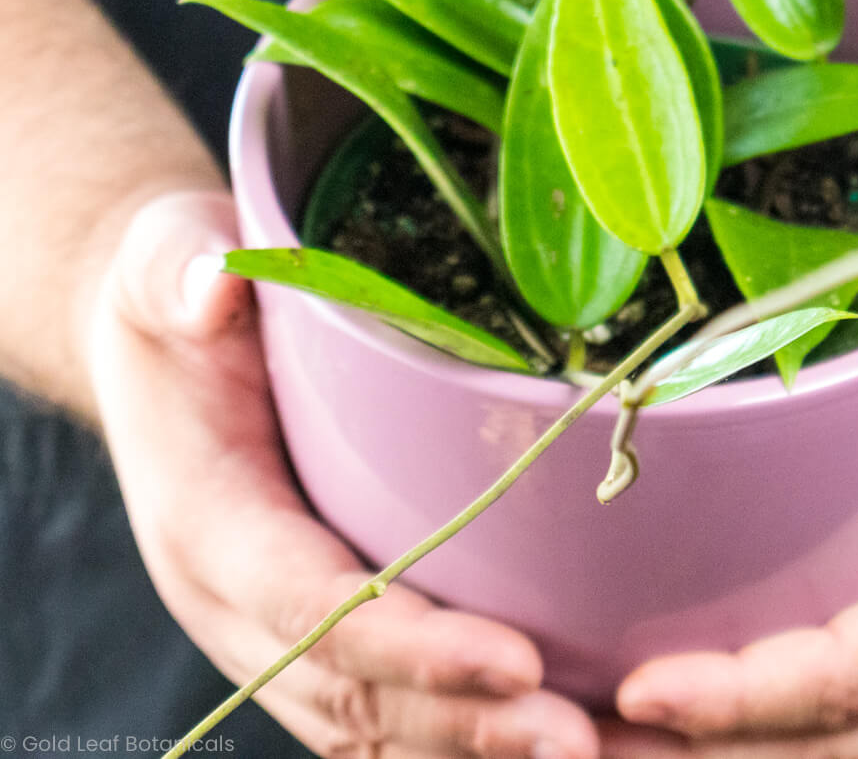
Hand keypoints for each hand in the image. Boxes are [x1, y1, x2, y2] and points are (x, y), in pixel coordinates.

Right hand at [86, 190, 598, 758]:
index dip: (409, 643)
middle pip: (352, 695)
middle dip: (463, 727)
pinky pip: (382, 709)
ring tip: (587, 753)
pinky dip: (456, 737)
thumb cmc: (177, 303)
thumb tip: (215, 284)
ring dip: (473, 751)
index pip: (309, 604)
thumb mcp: (164, 257)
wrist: (161, 349)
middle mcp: (238, 601)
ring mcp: (275, 625)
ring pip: (371, 726)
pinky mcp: (315, 624)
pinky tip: (547, 737)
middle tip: (577, 740)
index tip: (517, 659)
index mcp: (208, 519)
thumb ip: (181, 269)